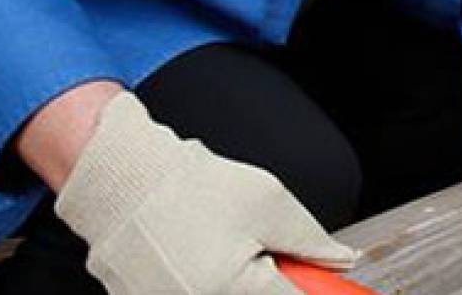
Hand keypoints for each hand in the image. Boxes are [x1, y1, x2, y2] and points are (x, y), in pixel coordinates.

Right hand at [55, 92, 357, 294]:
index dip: (318, 292)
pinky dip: (206, 282)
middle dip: (274, 282)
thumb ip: (311, 240)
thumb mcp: (266, 201)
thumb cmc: (187, 185)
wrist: (120, 178)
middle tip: (265, 256)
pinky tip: (195, 256)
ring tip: (222, 247)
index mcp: (231, 289)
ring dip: (237, 282)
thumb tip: (342, 261)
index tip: (325, 285)